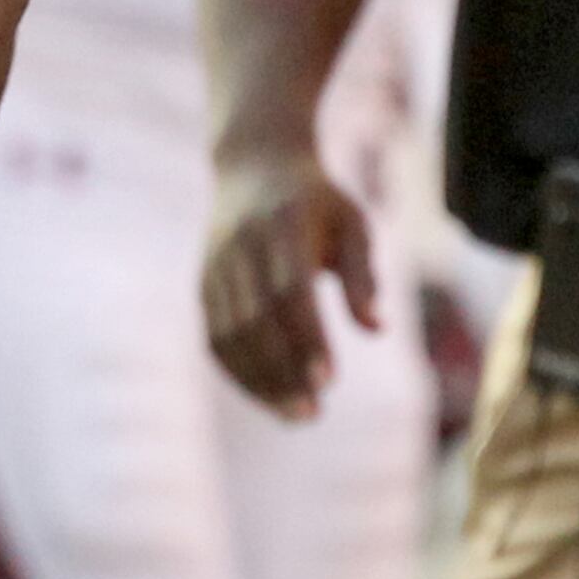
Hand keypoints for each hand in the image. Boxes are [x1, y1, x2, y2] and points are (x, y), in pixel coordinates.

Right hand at [202, 149, 378, 418]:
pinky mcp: (203, 284)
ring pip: (228, 334)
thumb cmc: (318, 201)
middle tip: (311, 415)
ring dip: (258, 380)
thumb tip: (375, 330)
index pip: (289, 293)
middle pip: (254, 321)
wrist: (253, 163)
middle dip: (281, 371)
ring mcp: (214, 267)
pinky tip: (266, 395)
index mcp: (279, 228)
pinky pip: (214, 335)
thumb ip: (363, 274)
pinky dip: (237, 370)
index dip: (306, 338)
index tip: (329, 382)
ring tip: (295, 415)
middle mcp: (239, 249)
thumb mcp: (353, 223)